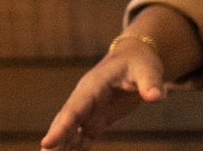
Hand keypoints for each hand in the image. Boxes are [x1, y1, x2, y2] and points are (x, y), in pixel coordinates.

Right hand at [40, 38, 166, 150]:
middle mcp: (85, 101)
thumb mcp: (147, 69)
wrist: (135, 60)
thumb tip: (157, 97)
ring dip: (61, 146)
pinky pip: (83, 137)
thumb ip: (151, 83)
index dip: (60, 128)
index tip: (46, 144)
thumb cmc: (140, 62)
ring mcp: (90, 112)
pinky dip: (74, 149)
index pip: (73, 110)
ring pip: (71, 132)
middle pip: (66, 123)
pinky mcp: (97, 120)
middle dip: (55, 140)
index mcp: (92, 88)